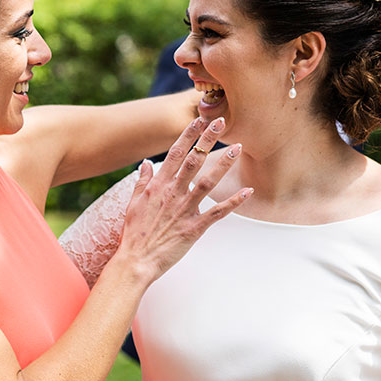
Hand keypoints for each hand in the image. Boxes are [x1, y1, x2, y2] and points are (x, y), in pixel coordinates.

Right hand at [117, 117, 251, 281]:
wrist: (135, 260)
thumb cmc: (134, 234)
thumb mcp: (132, 203)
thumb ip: (142, 181)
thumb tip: (146, 163)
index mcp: (158, 185)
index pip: (175, 153)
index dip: (188, 135)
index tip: (199, 120)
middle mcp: (172, 193)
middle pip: (193, 160)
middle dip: (208, 139)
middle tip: (222, 121)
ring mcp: (184, 209)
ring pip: (208, 181)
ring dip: (223, 163)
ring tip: (237, 148)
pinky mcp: (194, 227)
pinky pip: (217, 212)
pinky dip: (233, 202)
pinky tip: (248, 192)